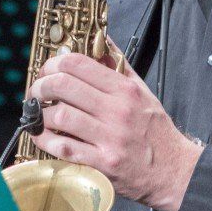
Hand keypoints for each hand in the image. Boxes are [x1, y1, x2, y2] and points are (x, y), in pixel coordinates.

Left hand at [28, 48, 200, 210]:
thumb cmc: (156, 131)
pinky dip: (46, 139)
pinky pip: (64, 147)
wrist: (175, 170)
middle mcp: (117, 111)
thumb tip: (101, 39)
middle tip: (36, 91)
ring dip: (41, 114)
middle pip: (63, 86)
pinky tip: (42, 135)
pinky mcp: (102, 163)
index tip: (47, 70)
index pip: (78, 64)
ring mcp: (110, 138)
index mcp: (125, 90)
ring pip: (60, 115)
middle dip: (41, 86)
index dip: (53, 63)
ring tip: (39, 114)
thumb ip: (119, 65)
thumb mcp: (143, 92)